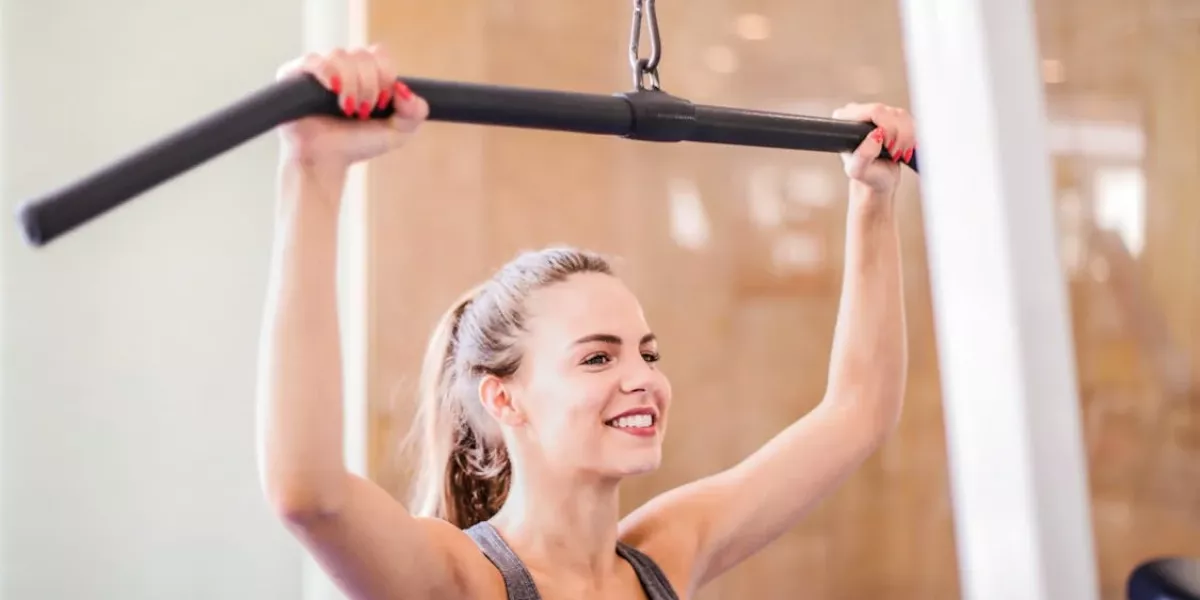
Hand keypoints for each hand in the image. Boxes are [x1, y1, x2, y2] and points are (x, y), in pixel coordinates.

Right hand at [276, 46, 428, 168]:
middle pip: (363, 55)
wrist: (327, 162)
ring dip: (351, 85)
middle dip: (370, 86)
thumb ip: (415, 112)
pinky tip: (334, 89)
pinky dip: (328, 73)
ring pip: (341, 56)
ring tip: (347, 109)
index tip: (383, 104)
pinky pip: (314, 60)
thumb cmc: (357, 145)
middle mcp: (341, 66)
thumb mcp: (398, 133)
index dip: (386, 75)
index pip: (380, 54)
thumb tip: (405, 89)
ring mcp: (318, 69)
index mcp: (364, 73)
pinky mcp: (294, 75)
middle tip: (363, 112)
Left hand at [832, 103, 915, 197]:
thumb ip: (863, 155)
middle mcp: (859, 113)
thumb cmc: (867, 176)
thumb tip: (875, 136)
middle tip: (894, 152)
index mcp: (845, 119)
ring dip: (906, 137)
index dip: (887, 127)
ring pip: (901, 115)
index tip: (888, 145)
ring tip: (897, 152)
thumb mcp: (859, 171)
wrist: (879, 180)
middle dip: (898, 134)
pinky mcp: (890, 118)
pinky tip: (904, 147)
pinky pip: (908, 119)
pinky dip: (911, 135)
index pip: (874, 111)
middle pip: (889, 112)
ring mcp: (876, 114)